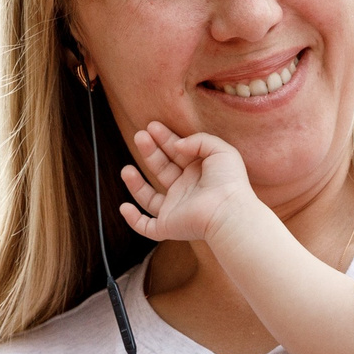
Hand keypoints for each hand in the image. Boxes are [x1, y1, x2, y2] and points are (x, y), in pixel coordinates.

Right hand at [117, 121, 259, 244]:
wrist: (227, 211)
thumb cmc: (229, 181)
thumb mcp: (220, 149)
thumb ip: (199, 140)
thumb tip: (178, 145)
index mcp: (198, 173)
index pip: (176, 153)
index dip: (164, 139)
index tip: (152, 126)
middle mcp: (186, 190)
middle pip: (162, 169)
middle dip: (150, 152)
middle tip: (140, 135)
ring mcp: (176, 209)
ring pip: (149, 198)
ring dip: (136, 184)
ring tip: (126, 169)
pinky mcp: (168, 226)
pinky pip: (147, 227)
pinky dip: (134, 221)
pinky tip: (124, 207)